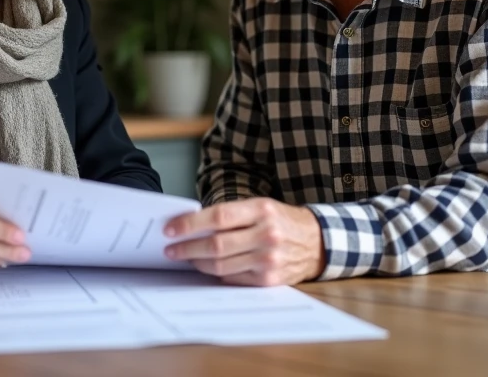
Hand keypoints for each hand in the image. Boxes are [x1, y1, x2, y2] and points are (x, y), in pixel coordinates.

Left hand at [162, 198, 325, 285]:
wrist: (317, 242)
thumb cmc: (281, 221)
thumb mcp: (261, 207)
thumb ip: (231, 214)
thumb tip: (192, 225)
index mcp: (261, 210)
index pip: (218, 217)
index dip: (190, 224)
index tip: (170, 229)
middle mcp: (266, 234)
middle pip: (216, 245)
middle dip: (187, 248)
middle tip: (170, 249)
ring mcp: (268, 260)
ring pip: (221, 265)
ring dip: (198, 263)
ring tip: (186, 258)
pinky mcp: (269, 280)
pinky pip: (233, 278)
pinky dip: (216, 273)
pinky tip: (207, 267)